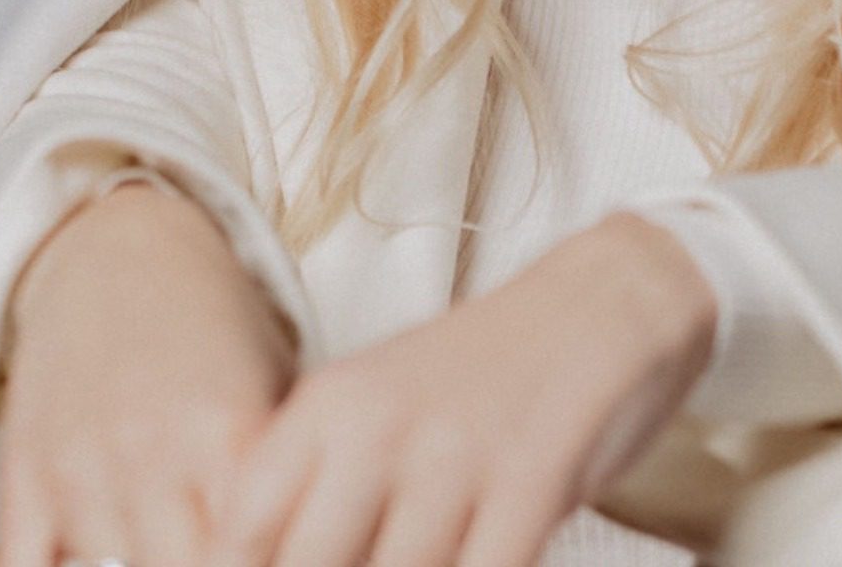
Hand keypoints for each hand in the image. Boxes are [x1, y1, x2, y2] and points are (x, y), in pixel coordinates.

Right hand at [0, 179, 300, 566]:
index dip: (283, 556)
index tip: (292, 552)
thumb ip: (290, 471)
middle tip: (241, 554)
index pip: (262, 549)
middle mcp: (153, 456)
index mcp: (230, 430)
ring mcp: (81, 472)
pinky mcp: (23, 479)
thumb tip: (329, 535)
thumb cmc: (216, 326)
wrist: (114, 249)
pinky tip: (107, 561)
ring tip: (179, 548)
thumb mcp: (277, 382)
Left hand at [202, 209, 718, 566]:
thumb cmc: (484, 375)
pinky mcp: (532, 476)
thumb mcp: (378, 408)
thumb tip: (253, 560)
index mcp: (324, 409)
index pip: (239, 533)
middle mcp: (376, 428)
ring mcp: (454, 452)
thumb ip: (318, 487)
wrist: (602, 301)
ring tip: (433, 566)